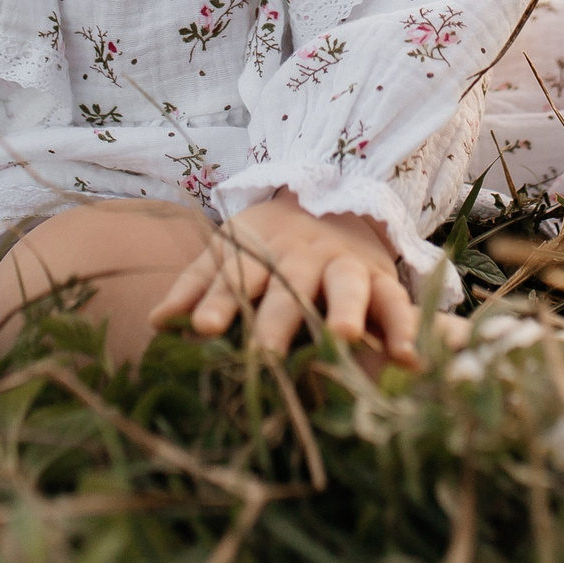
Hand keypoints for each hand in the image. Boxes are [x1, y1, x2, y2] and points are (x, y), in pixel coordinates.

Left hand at [150, 191, 419, 365]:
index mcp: (261, 252)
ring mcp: (346, 267)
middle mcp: (304, 258)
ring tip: (342, 338)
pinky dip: (405, 328)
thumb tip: (155, 322)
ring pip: (346, 285)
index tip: (201, 328)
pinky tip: (408, 359)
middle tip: (266, 353)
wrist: (329, 204)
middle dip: (278, 318)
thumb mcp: (228, 254)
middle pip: (290, 286)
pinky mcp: (382, 281)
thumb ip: (195, 288)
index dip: (219, 302)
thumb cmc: (268, 245)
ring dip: (345, 309)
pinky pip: (396, 302)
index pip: (236, 278)